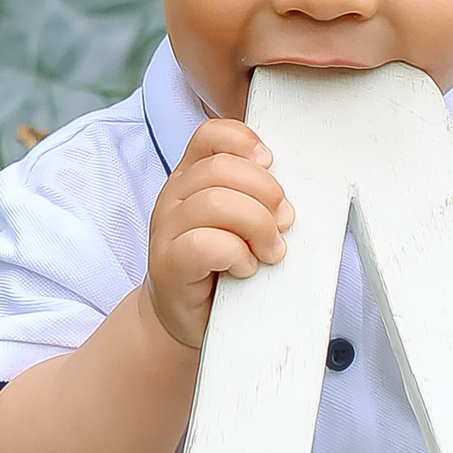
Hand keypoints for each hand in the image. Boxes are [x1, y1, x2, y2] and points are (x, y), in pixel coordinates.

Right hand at [143, 118, 294, 354]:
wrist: (183, 317)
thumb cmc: (216, 267)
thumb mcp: (235, 222)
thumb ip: (253, 198)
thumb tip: (287, 200)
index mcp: (191, 177)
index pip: (212, 135)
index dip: (245, 141)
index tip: (270, 165)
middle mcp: (173, 196)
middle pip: (224, 169)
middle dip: (266, 195)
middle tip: (281, 226)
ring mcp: (166, 229)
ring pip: (217, 202)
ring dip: (257, 227)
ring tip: (268, 251)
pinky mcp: (168, 263)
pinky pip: (207, 244)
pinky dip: (237, 255)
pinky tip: (244, 267)